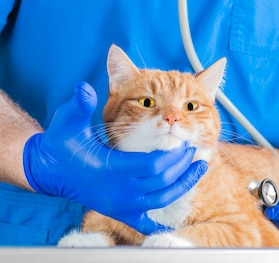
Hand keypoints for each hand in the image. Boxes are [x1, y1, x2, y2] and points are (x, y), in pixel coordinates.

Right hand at [22, 81, 207, 233]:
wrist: (49, 169)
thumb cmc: (62, 142)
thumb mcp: (69, 121)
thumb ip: (80, 105)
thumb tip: (84, 88)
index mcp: (112, 168)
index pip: (153, 165)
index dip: (173, 156)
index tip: (184, 142)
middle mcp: (118, 190)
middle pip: (162, 181)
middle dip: (182, 166)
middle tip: (194, 150)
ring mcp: (119, 204)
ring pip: (161, 200)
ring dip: (183, 185)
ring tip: (199, 168)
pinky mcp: (118, 212)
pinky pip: (145, 221)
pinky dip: (162, 218)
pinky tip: (176, 208)